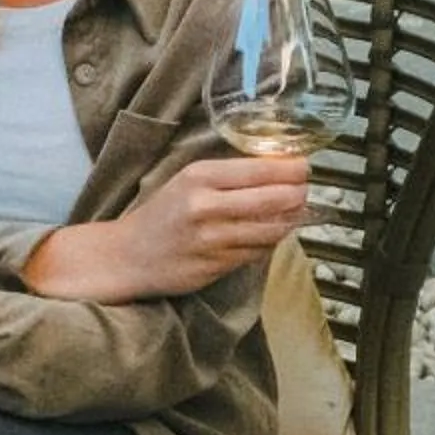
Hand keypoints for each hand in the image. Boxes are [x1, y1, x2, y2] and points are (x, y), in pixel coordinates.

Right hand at [96, 155, 312, 299]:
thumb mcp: (189, 180)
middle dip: (299, 194)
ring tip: (296, 211)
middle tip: (305, 190)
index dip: (292, 169)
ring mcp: (213, 240)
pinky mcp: (216, 266)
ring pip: (271, 229)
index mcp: (201, 176)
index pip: (262, 170)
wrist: (129, 255)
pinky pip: (258, 252)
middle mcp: (207, 207)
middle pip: (274, 199)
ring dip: (291, 221)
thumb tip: (280, 169)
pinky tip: (272, 233)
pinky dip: (271, 242)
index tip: (304, 167)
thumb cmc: (163, 213)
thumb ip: (229, 175)